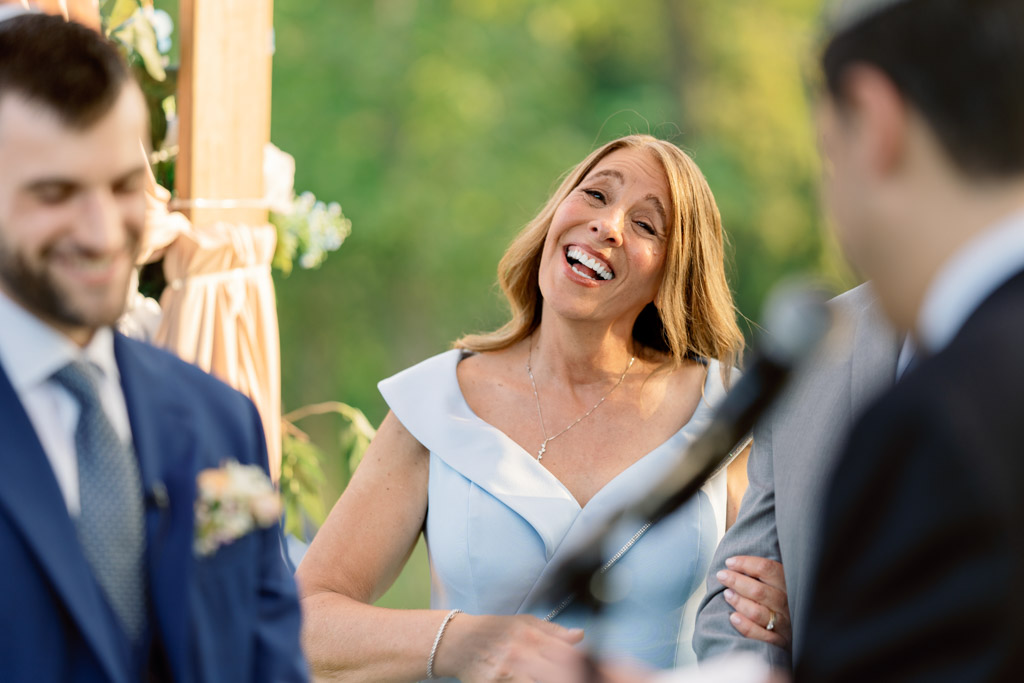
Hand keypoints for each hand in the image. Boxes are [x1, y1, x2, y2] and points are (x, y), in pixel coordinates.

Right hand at [436, 613, 585, 681]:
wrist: (459, 642)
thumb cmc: (496, 630)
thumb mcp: (525, 623)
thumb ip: (554, 632)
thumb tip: (581, 635)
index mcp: (532, 637)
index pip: (567, 658)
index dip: (583, 670)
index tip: (592, 676)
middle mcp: (520, 655)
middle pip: (557, 675)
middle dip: (569, 679)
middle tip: (582, 680)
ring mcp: (506, 674)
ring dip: (547, 682)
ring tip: (557, 680)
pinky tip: (530, 681)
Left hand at [716, 556, 791, 648]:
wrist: (797, 634)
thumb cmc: (776, 602)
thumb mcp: (776, 584)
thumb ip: (761, 573)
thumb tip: (733, 562)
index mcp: (787, 584)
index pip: (768, 569)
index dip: (746, 563)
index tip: (729, 562)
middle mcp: (787, 604)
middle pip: (759, 590)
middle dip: (736, 581)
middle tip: (721, 575)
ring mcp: (784, 624)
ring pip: (757, 612)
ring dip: (739, 602)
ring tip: (726, 594)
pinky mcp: (779, 642)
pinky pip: (761, 635)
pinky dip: (745, 626)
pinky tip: (733, 618)